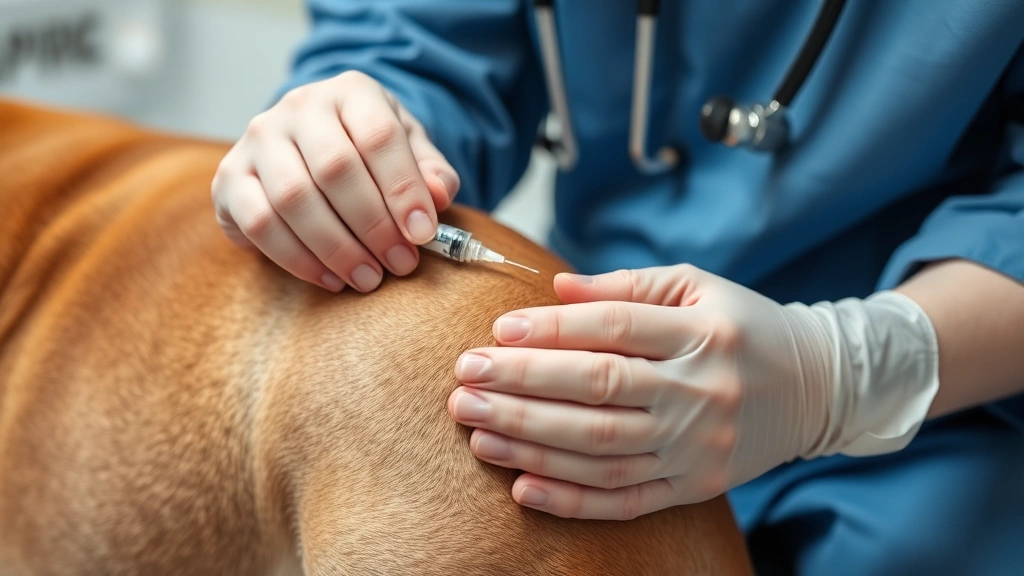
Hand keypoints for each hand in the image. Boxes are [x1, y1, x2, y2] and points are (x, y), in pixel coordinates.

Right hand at [211, 71, 459, 291]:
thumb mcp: (409, 150)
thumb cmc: (369, 152)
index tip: (423, 234)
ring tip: (368, 278)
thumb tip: (440, 196)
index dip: (403, 189)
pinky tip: (330, 279)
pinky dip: (298, 259)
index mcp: (350, 92)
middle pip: (335, 169)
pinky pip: (260, 223)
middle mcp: (298, 107)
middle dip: (374, 226)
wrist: (308, 146)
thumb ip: (431, 172)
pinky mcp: (229, 177)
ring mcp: (258, 139)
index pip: (378, 137)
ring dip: (337, 248)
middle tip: (400, 263)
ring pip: (295, 199)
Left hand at [447, 265, 937, 519]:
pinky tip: (523, 487)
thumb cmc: (742, 328)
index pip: (614, 329)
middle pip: (598, 391)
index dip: (552, 330)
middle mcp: (700, 392)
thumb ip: (626, 288)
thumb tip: (555, 289)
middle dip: (523, 386)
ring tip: (477, 429)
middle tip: (465, 381)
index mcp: (701, 334)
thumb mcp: (698, 288)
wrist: (816, 387)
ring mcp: (697, 446)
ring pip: (602, 449)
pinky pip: (626, 499)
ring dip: (531, 442)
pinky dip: (572, 499)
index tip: (498, 332)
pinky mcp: (694, 486)